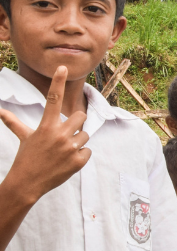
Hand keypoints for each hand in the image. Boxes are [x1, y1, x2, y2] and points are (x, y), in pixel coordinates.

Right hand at [0, 66, 90, 199]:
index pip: (52, 99)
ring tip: (62, 151)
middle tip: (66, 132)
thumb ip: (14, 122)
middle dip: (76, 123)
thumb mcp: (23, 138)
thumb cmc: (26, 157)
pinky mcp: (79, 161)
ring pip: (85, 136)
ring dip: (77, 142)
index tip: (63, 67)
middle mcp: (59, 134)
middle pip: (80, 117)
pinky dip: (80, 156)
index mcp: (45, 126)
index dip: (58, 82)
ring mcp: (70, 148)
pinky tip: (67, 161)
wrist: (27, 183)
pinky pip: (88, 151)